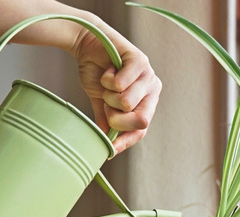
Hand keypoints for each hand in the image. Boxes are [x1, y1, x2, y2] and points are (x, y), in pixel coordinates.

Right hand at [71, 21, 160, 153]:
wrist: (86, 45)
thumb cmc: (97, 73)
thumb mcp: (102, 103)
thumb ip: (108, 122)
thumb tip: (108, 147)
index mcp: (147, 102)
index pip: (142, 129)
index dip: (126, 140)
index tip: (111, 148)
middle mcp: (153, 89)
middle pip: (138, 120)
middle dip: (114, 116)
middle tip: (106, 101)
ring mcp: (149, 74)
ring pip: (126, 103)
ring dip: (108, 95)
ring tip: (107, 82)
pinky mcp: (140, 60)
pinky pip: (120, 84)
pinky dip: (107, 80)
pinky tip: (108, 70)